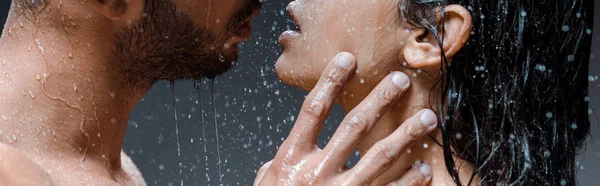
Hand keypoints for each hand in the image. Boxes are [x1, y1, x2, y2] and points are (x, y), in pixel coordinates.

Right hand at [254, 52, 437, 185]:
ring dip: (405, 135)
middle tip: (400, 81)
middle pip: (353, 127)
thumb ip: (280, 161)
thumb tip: (293, 144)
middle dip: (379, 100)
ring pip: (378, 157)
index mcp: (291, 159)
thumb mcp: (266, 182)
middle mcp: (317, 172)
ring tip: (426, 119)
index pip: (312, 111)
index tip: (347, 59)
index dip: (329, 82)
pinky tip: (423, 168)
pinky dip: (407, 182)